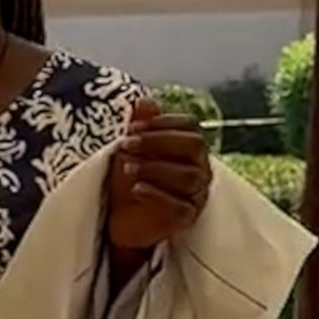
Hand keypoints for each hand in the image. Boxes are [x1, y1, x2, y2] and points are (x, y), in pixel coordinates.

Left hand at [107, 98, 211, 251]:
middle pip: (194, 146)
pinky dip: (156, 195)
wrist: (119, 216)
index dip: (163, 122)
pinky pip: (179, 206)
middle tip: (127, 143)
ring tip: (127, 167)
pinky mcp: (186, 217)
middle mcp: (199, 169)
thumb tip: (146, 101)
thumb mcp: (129, 148)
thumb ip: (139, 125)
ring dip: (154, 168)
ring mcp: (196, 194)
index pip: (190, 126)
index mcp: (188, 148)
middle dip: (158, 141)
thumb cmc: (129, 177)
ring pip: (188, 176)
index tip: (133, 126)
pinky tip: (136, 189)